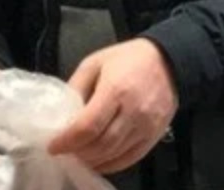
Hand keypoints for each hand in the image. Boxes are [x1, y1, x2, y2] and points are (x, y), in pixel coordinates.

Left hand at [47, 39, 177, 173]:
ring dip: (92, 160)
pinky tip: (99, 160)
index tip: (53, 145)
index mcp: (116, 90)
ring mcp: (147, 126)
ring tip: (79, 153)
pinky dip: (111, 164)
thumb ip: (76, 88)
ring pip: (114, 155)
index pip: (87, 127)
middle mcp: (134, 111)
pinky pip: (130, 158)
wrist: (169, 60)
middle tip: (65, 150)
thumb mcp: (95, 63)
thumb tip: (61, 115)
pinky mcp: (155, 134)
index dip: (67, 141)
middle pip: (100, 145)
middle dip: (77, 152)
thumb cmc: (130, 59)